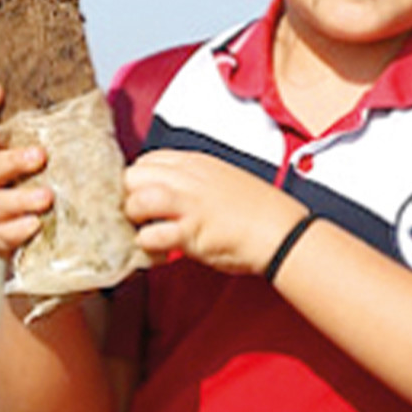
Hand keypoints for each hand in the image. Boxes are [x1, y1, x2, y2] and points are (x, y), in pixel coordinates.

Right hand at [0, 83, 54, 259]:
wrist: (41, 237)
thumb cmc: (48, 187)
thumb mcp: (51, 162)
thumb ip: (62, 137)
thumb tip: (95, 98)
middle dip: (13, 161)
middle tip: (41, 156)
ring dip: (20, 199)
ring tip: (47, 198)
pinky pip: (1, 234)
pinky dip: (17, 230)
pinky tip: (34, 225)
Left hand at [123, 149, 307, 275]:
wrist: (281, 231)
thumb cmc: (256, 210)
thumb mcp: (221, 178)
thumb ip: (193, 181)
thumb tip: (169, 193)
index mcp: (195, 163)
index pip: (147, 160)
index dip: (140, 180)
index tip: (145, 196)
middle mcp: (188, 178)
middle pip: (133, 176)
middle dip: (130, 196)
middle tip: (142, 216)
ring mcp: (189, 203)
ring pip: (136, 200)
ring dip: (135, 218)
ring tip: (147, 230)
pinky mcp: (191, 231)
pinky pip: (151, 236)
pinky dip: (148, 245)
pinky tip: (160, 252)